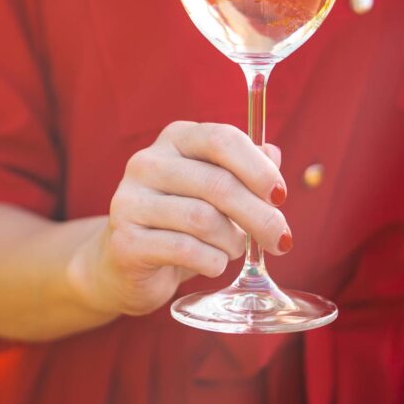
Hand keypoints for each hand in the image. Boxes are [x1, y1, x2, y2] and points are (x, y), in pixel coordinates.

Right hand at [68, 121, 289, 316]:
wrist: (123, 264)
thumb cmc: (178, 222)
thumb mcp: (213, 192)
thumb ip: (242, 170)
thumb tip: (274, 153)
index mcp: (174, 140)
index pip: (221, 139)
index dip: (259, 169)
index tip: (280, 197)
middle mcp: (146, 163)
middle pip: (218, 184)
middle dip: (259, 216)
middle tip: (280, 240)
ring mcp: (130, 201)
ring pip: (204, 219)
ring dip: (233, 241)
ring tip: (233, 249)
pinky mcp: (125, 240)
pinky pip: (185, 250)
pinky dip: (212, 261)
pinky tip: (213, 263)